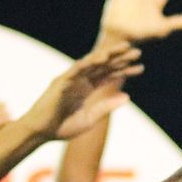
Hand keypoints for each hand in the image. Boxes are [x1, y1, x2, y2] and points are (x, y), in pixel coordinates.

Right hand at [18, 43, 142, 140]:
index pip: (109, 76)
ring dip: (108, 55)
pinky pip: (76, 70)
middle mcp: (80, 81)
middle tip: (138, 52)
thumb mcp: (90, 119)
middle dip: (120, 59)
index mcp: (87, 89)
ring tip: (124, 48)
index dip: (125, 71)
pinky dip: (88, 62)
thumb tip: (127, 97)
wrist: (40, 133)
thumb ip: (106, 107)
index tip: (141, 67)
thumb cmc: (62, 127)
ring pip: (92, 63)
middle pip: (103, 66)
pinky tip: (102, 57)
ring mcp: (71, 79)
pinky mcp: (61, 82)